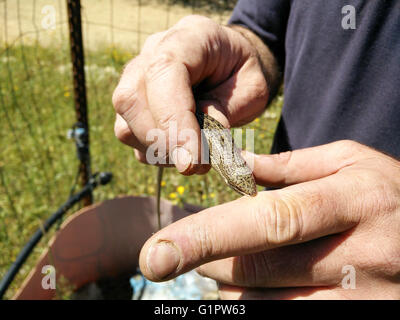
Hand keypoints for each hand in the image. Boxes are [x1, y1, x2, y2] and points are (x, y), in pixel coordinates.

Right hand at [112, 15, 267, 173]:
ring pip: (125, 124)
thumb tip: (198, 141)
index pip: (163, 73)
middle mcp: (152, 53)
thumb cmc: (242, 74)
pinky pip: (130, 137)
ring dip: (160, 152)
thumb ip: (227, 110)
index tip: (192, 160)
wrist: (230, 64)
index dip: (173, 120)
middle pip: (131, 100)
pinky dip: (155, 153)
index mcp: (188, 38)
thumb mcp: (252, 88)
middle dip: (163, 143)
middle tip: (197, 166)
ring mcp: (136, 78)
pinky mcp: (133, 104)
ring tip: (195, 156)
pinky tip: (181, 149)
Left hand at [138, 140, 399, 298]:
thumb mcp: (351, 162)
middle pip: (257, 269)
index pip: (270, 221)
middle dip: (209, 259)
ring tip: (228, 263)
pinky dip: (255, 305)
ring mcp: (364, 303)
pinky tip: (255, 286)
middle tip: (187, 247)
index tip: (156, 253)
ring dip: (230, 286)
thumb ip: (291, 164)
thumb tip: (235, 166)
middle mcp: (359, 258)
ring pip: (265, 305)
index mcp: (352, 201)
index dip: (208, 236)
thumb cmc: (390, 194)